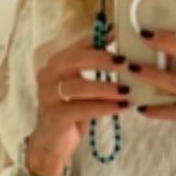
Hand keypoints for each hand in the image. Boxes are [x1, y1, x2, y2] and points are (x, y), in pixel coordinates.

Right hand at [29, 24, 131, 166]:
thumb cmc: (72, 110)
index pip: (78, 45)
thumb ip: (95, 69)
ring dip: (106, 87)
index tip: (119, 33)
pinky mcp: (55, 116)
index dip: (98, 38)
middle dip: (101, 58)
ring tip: (127, 90)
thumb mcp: (83, 86)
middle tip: (125, 61)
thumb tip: (122, 50)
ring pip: (79, 86)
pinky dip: (105, 107)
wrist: (52, 142)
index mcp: (56, 63)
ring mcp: (48, 96)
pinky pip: (83, 109)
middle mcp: (48, 75)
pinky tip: (122, 107)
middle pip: (74, 59)